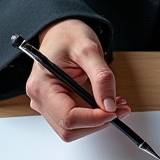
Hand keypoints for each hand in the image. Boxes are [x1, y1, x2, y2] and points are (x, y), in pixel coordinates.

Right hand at [26, 19, 130, 140]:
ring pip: (73, 129)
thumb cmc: (69, 35)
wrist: (62, 30)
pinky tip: (105, 104)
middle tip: (119, 108)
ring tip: (114, 104)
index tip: (114, 111)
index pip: (68, 117)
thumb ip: (102, 78)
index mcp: (42, 85)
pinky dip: (93, 118)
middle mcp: (39, 98)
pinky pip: (75, 121)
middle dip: (97, 122)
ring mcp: (46, 104)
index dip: (94, 119)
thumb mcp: (89, 50)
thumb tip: (109, 105)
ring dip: (96, 122)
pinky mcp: (55, 106)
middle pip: (70, 129)